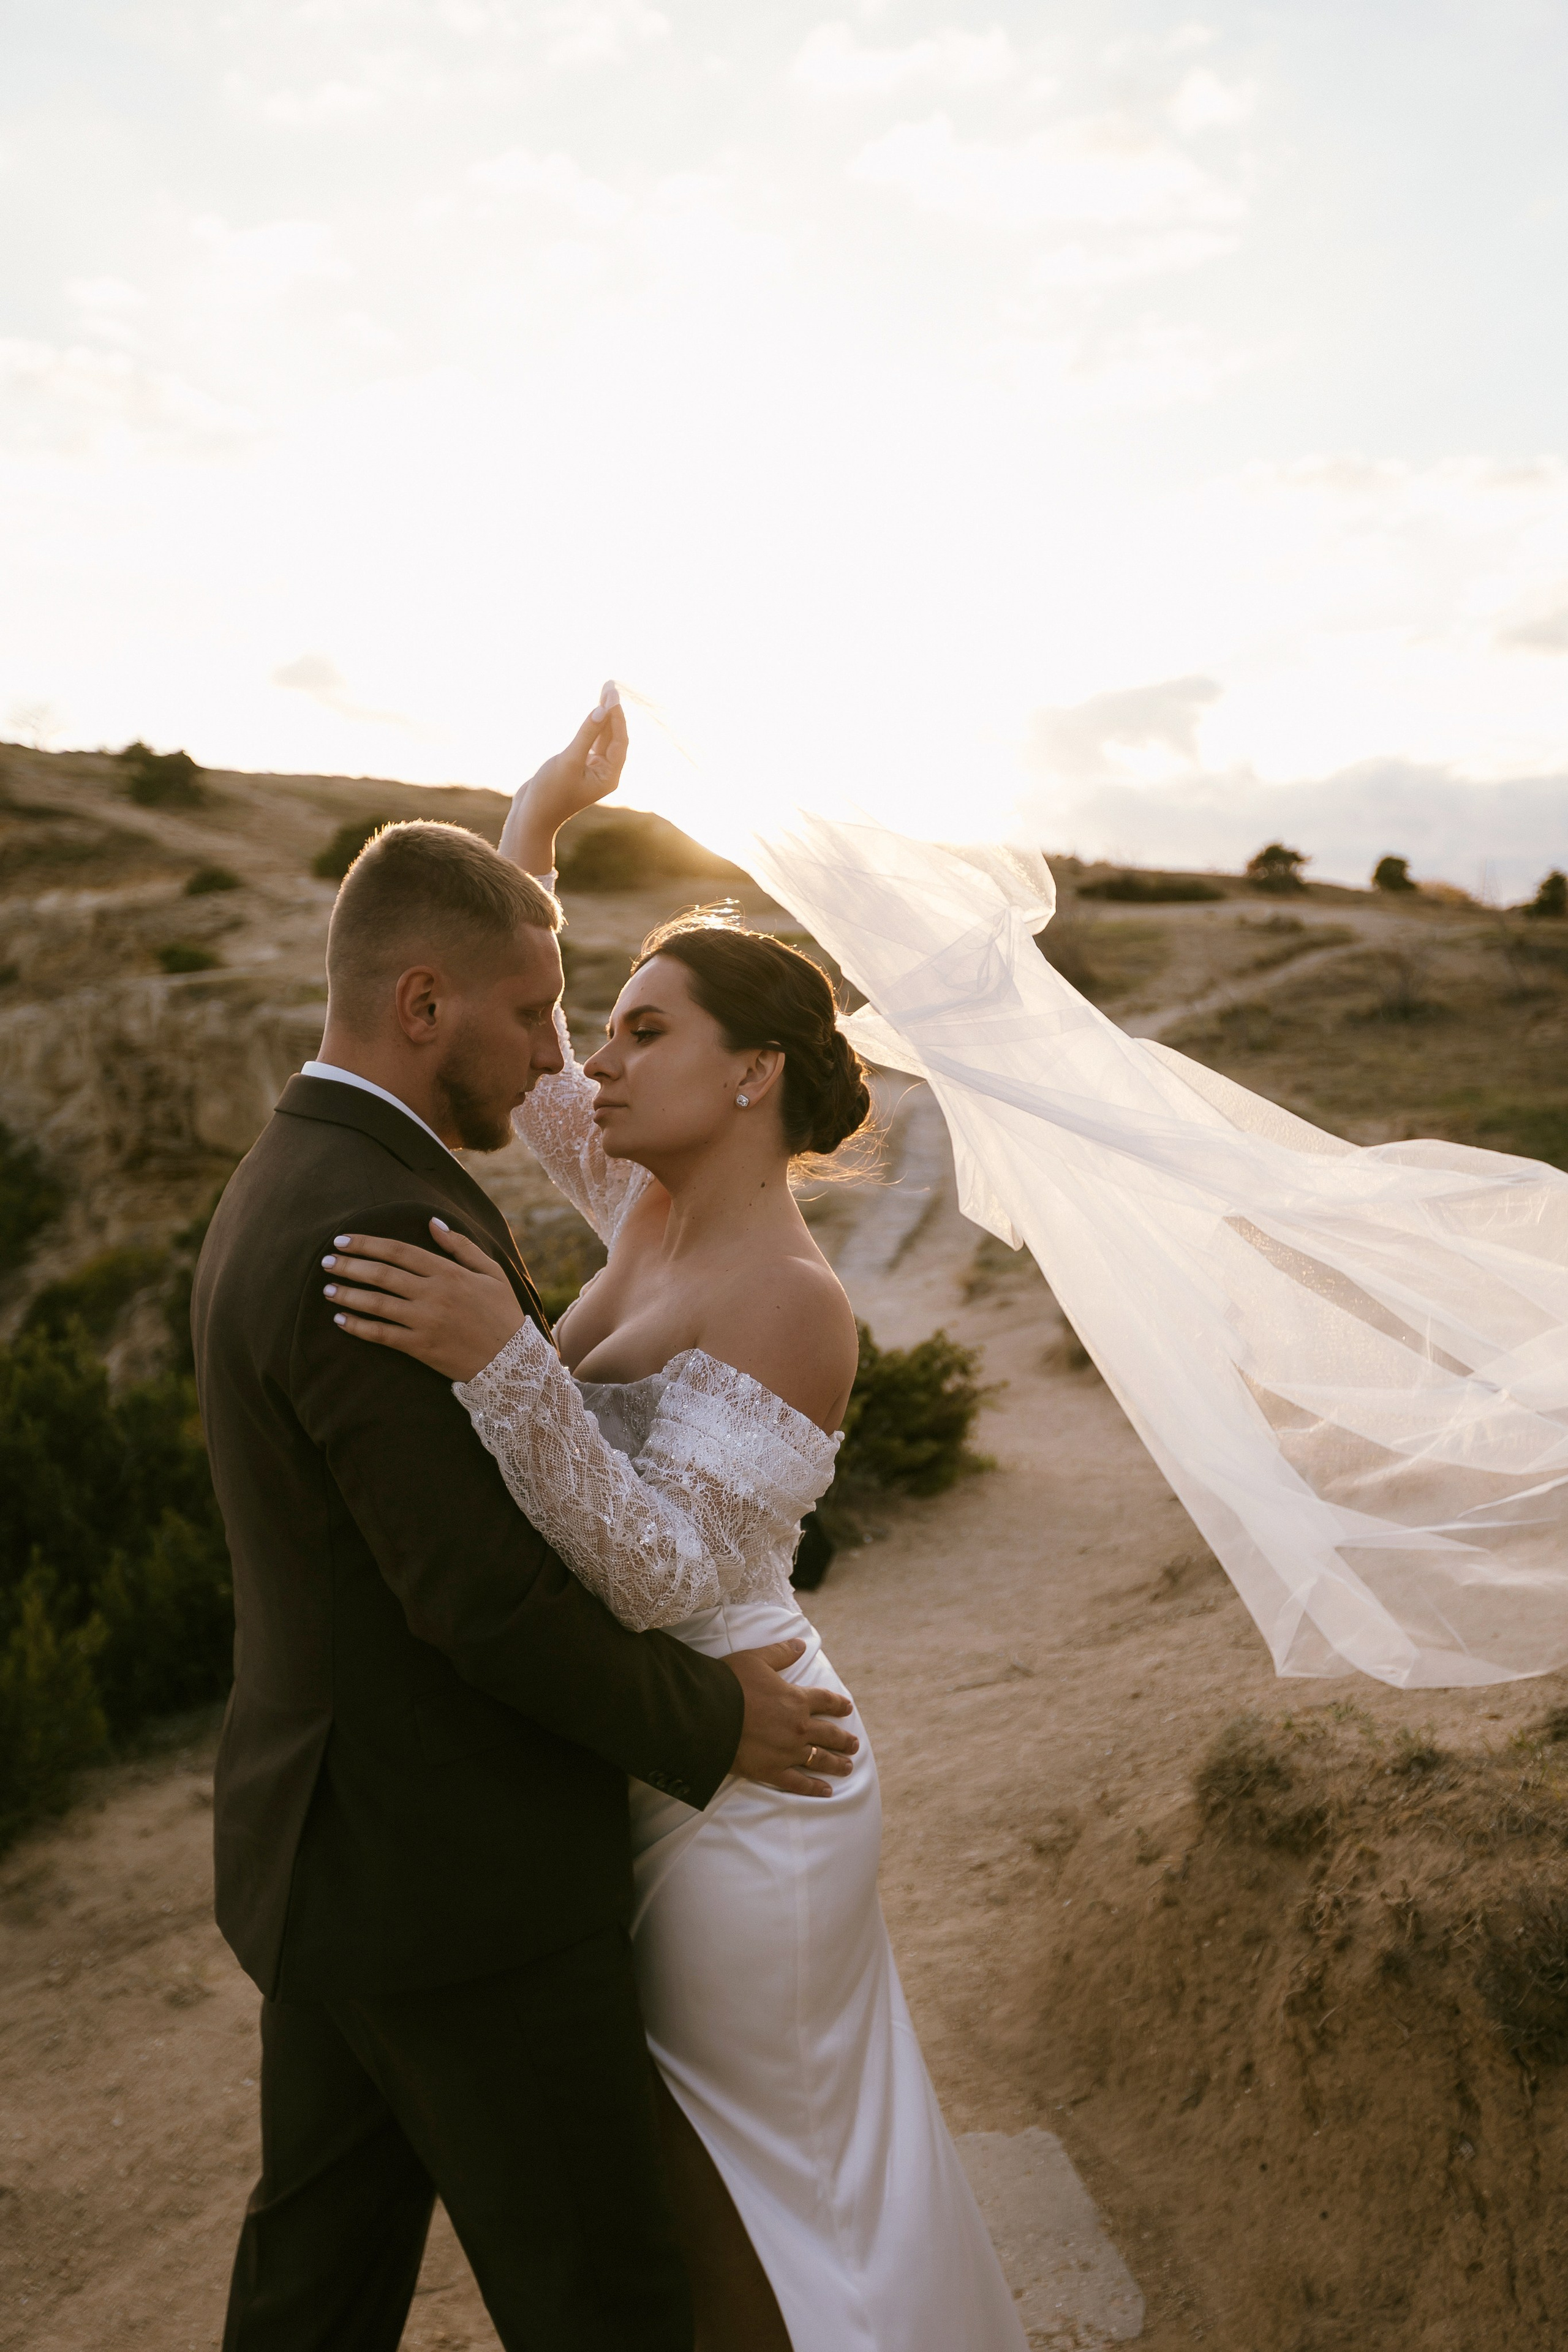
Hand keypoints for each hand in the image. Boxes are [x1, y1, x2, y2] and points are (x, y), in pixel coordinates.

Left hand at [323, 1222, 526, 1380]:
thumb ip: (460, 1246)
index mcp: (448, 1272)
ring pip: (377, 1303)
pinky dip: (358, 1326)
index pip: (398, 1251)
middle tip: (326, 1261)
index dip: (367, 1243)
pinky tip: (340, 1320)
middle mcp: (433, 1294)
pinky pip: (382, 1335)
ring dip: (347, 1294)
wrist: (512, 1361)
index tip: (343, 1239)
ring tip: (326, 1288)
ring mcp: (425, 1322)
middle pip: (382, 1274)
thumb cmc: (502, 1313)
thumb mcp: (491, 1272)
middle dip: (350, 1265)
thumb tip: (432, 1222)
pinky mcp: (420, 1347)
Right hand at [498, 682, 627, 873]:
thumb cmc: (549, 793)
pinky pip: (592, 741)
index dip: (617, 716)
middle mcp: (606, 773)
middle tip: (609, 685)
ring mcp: (594, 770)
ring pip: (604, 737)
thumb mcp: (568, 761)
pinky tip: (595, 711)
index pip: (619, 740)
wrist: (531, 816)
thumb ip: (586, 735)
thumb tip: (601, 710)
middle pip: (614, 736)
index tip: (612, 694)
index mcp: (610, 776)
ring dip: (604, 715)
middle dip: (612, 711)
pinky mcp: (580, 766)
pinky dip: (593, 726)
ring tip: (605, 690)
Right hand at [725, 1642, 857, 1798]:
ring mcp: (788, 1751)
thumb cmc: (731, 1682)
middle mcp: (799, 1727)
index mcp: (797, 1699)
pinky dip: (814, 1788)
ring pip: (819, 1759)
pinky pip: (799, 1783)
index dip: (838, 1704)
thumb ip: (781, 1652)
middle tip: (854, 1745)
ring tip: (848, 1767)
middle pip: (828, 1734)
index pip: (825, 1701)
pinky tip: (827, 1792)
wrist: (709, 1713)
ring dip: (836, 1763)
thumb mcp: (757, 1659)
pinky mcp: (773, 1771)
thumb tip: (802, 1644)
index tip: (848, 1708)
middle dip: (844, 1739)